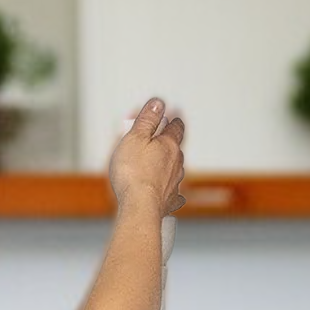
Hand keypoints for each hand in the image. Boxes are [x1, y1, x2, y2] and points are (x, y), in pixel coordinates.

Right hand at [110, 97, 185, 214]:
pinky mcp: (169, 200)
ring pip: (175, 170)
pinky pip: (173, 194)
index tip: (173, 119)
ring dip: (168, 166)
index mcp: (168, 145)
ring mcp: (174, 183)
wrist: (140, 206)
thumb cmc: (134, 173)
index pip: (176, 128)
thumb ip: (147, 119)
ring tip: (159, 166)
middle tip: (160, 142)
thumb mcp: (135, 137)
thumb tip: (158, 103)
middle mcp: (176, 163)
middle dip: (168, 144)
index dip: (173, 122)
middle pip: (176, 149)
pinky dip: (170, 191)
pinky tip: (168, 194)